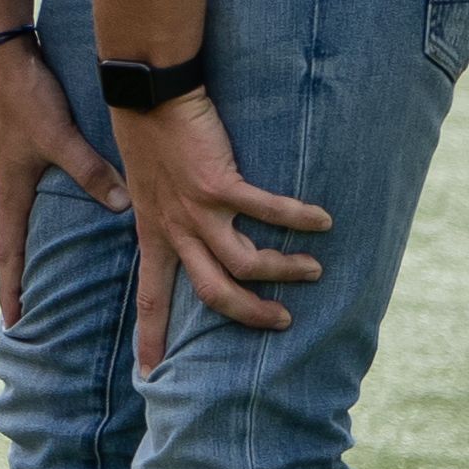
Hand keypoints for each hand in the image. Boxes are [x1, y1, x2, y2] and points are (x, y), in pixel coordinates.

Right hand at [0, 41, 124, 322]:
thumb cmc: (23, 97)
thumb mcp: (58, 136)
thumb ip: (90, 171)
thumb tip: (122, 207)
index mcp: (11, 189)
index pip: (9, 252)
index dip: (12, 288)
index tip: (14, 322)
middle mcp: (10, 184)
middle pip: (16, 240)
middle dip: (22, 275)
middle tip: (32, 309)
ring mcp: (15, 166)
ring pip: (28, 216)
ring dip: (35, 243)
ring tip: (52, 269)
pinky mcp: (24, 148)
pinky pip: (37, 191)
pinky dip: (49, 209)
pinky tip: (68, 208)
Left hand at [115, 88, 329, 370]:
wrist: (147, 96)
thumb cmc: (150, 139)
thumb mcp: (145, 189)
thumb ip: (166, 215)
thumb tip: (186, 232)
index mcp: (154, 234)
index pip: (151, 297)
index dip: (151, 336)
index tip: (148, 372)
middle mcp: (175, 228)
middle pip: (213, 293)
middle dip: (249, 314)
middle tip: (281, 321)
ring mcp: (197, 208)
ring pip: (246, 262)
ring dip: (284, 270)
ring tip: (313, 270)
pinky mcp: (219, 182)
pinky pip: (267, 211)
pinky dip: (298, 219)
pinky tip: (323, 222)